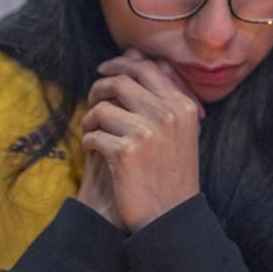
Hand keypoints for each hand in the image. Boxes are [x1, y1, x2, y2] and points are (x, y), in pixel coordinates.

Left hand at [82, 50, 200, 231]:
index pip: (146, 68)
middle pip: (121, 81)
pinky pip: (94, 134)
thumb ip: (159, 94)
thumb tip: (134, 54)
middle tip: (92, 99)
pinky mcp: (126, 152)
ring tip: (92, 131)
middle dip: (100, 87)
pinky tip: (95, 150)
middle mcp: (168, 114)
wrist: (170, 217)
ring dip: (90, 119)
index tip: (104, 71)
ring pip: (102, 107)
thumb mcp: (179, 130)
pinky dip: (89, 141)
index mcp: (183, 105)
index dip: (120, 64)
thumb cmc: (170, 172)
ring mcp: (148, 132)